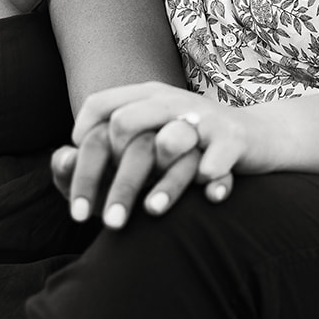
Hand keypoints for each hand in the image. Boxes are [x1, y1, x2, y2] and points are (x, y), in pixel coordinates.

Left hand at [65, 83, 258, 225]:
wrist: (257, 138)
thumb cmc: (188, 151)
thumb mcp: (146, 147)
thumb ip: (101, 155)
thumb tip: (61, 161)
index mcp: (144, 97)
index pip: (97, 107)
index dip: (81, 149)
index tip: (78, 194)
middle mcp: (170, 100)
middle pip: (123, 127)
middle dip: (111, 179)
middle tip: (105, 221)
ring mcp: (203, 117)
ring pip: (170, 142)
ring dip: (160, 182)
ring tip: (151, 213)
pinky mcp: (235, 138)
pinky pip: (218, 158)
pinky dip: (213, 178)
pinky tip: (208, 198)